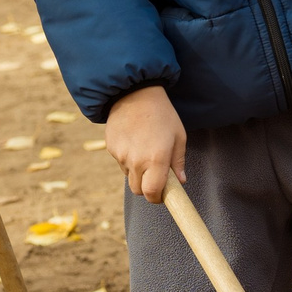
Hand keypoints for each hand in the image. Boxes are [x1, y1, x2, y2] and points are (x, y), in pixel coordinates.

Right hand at [105, 84, 185, 202]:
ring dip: (137, 171)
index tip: (162, 194)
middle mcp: (136, 161)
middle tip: (155, 175)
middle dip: (147, 187)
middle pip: (138, 190)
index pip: (152, 193)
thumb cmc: (162, 114)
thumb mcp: (178, 136)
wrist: (134, 93)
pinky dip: (127, 158)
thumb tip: (180, 181)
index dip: (157, 198)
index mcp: (156, 159)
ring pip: (129, 175)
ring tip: (145, 150)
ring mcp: (120, 155)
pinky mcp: (111, 148)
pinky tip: (134, 141)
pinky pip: (120, 162)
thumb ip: (178, 162)